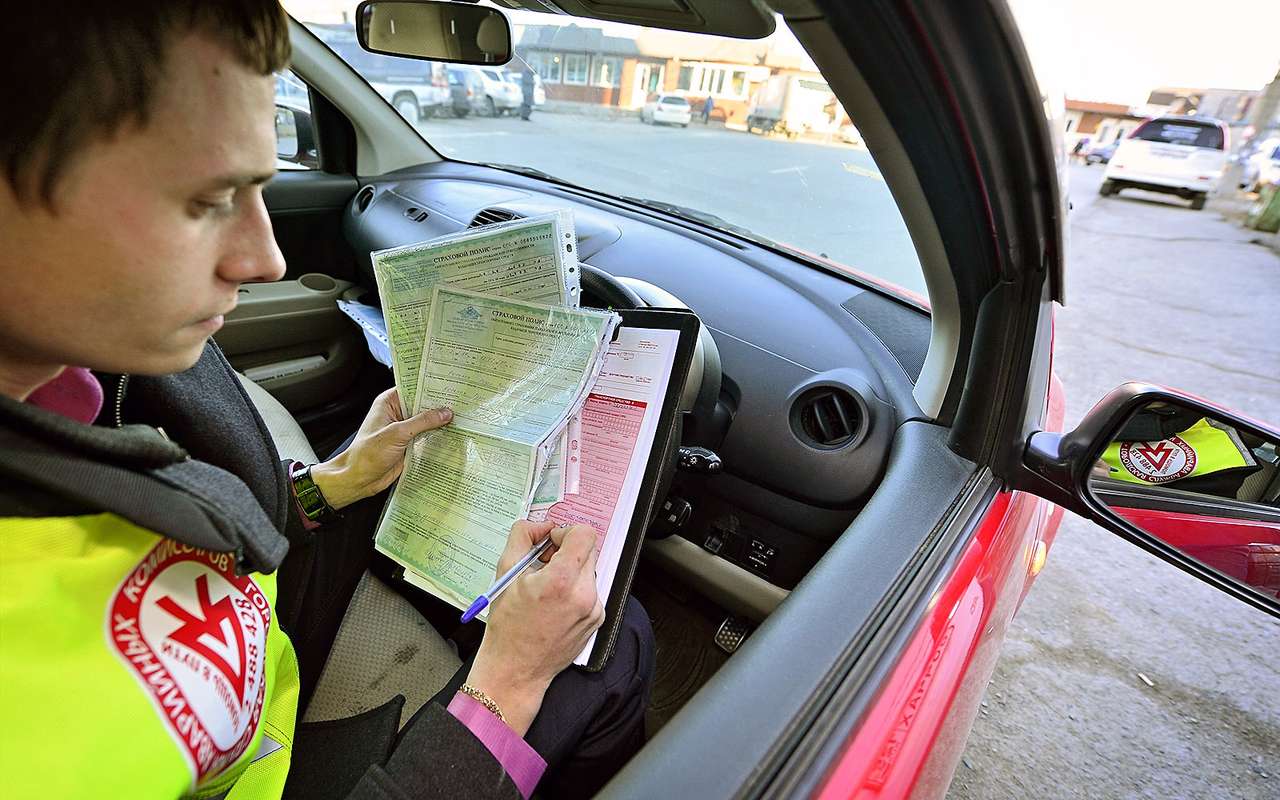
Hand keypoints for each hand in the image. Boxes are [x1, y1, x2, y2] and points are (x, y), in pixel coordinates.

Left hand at [310, 387, 451, 509]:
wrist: (360, 479)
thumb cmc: (367, 454)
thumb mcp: (397, 434)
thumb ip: (423, 422)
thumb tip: (444, 413)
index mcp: (389, 403)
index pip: (413, 388)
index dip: (430, 386)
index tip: (450, 385)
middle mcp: (397, 413)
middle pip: (423, 405)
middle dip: (440, 406)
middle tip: (461, 403)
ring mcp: (404, 429)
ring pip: (427, 422)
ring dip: (441, 423)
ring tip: (462, 418)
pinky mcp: (409, 444)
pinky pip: (427, 437)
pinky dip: (438, 437)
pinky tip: (453, 435)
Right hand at [464, 521, 603, 735]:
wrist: (516, 670)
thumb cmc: (508, 628)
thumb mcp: (506, 573)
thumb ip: (522, 537)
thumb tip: (539, 524)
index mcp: (560, 581)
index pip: (584, 534)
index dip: (565, 532)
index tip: (551, 542)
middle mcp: (583, 595)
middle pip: (588, 550)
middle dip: (566, 551)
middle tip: (544, 564)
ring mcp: (594, 609)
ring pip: (589, 570)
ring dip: (571, 570)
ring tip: (547, 588)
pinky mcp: (597, 619)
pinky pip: (591, 590)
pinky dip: (575, 590)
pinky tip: (555, 604)